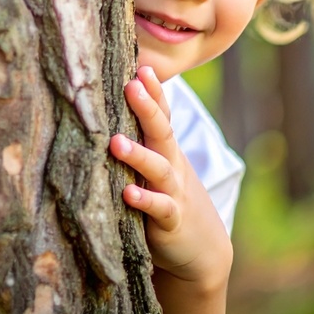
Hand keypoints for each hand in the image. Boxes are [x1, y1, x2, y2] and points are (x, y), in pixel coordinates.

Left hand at [110, 66, 231, 310]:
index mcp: (164, 149)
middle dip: (147, 107)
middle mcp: (171, 164)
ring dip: (138, 154)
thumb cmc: (168, 196)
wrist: (202, 247)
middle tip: (132, 85)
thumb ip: (140, 137)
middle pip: (161, 131)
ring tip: (116, 142)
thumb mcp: (157, 163)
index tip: (141, 65)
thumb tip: (111, 102)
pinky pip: (159, 208)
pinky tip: (128, 193)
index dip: (153, 91)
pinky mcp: (171, 220)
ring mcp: (173, 191)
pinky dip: (144, 200)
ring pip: (158, 169)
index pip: (161, 114)